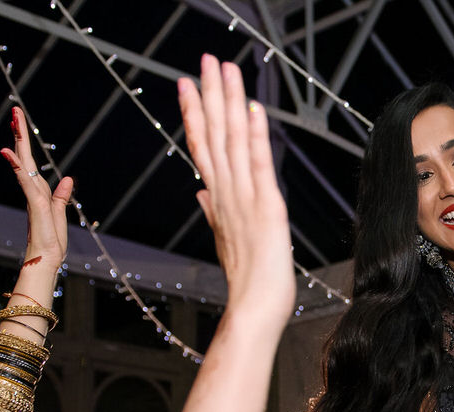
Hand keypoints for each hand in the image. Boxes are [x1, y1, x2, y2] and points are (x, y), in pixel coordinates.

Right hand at [0, 106, 71, 271]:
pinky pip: (25, 180)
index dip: (25, 143)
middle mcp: (33, 188)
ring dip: (19, 140)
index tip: (19, 123)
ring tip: (15, 118)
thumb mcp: (60, 212)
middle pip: (24, 155)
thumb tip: (67, 178)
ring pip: (23, 161)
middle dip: (20, 133)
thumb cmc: (52, 239)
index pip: (30, 162)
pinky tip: (8, 151)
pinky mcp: (35, 202)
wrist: (48, 258)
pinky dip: (17, 166)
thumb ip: (61, 195)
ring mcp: (32, 194)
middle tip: (15, 111)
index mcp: (39, 190)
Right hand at [178, 56, 294, 325]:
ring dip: (229, 103)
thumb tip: (201, 192)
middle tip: (204, 60)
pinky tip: (253, 110)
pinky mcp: (267, 208)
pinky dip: (257, 137)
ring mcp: (244, 199)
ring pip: (232, 141)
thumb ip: (213, 212)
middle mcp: (226, 194)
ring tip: (223, 69)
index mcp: (219, 200)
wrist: (254, 310)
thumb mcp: (226, 240)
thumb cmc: (246, 281)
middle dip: (209, 95)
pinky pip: (260, 165)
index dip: (194, 115)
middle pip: (213, 136)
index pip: (203, 148)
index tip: (186, 85)